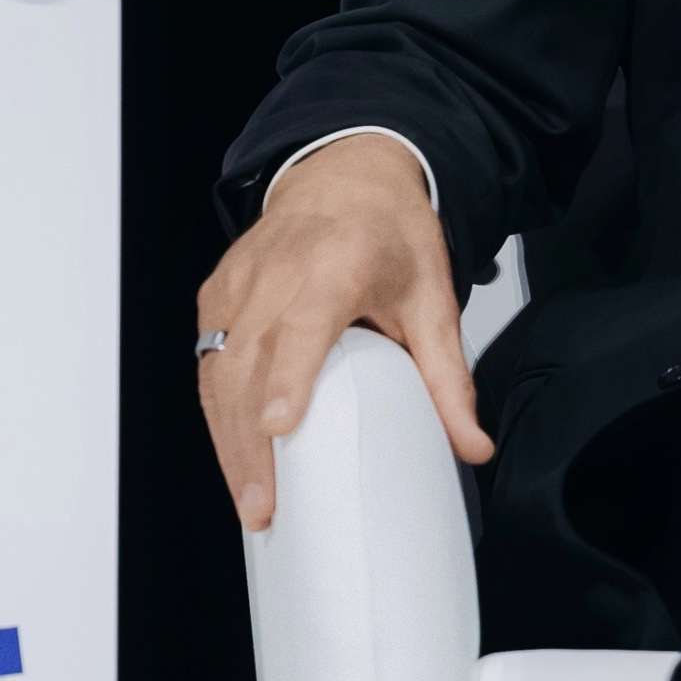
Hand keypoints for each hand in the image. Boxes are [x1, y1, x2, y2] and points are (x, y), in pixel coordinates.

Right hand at [195, 132, 493, 536]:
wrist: (346, 174)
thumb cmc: (388, 231)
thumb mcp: (432, 299)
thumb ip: (449, 377)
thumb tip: (472, 446)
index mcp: (334, 263)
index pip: (302, 324)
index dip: (287, 377)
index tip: (278, 426)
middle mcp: (276, 271)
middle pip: (249, 363)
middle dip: (249, 442)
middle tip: (264, 506)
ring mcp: (239, 283)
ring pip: (218, 370)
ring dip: (228, 440)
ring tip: (251, 499)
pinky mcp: (217, 294)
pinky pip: (208, 360)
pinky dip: (217, 412)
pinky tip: (234, 456)